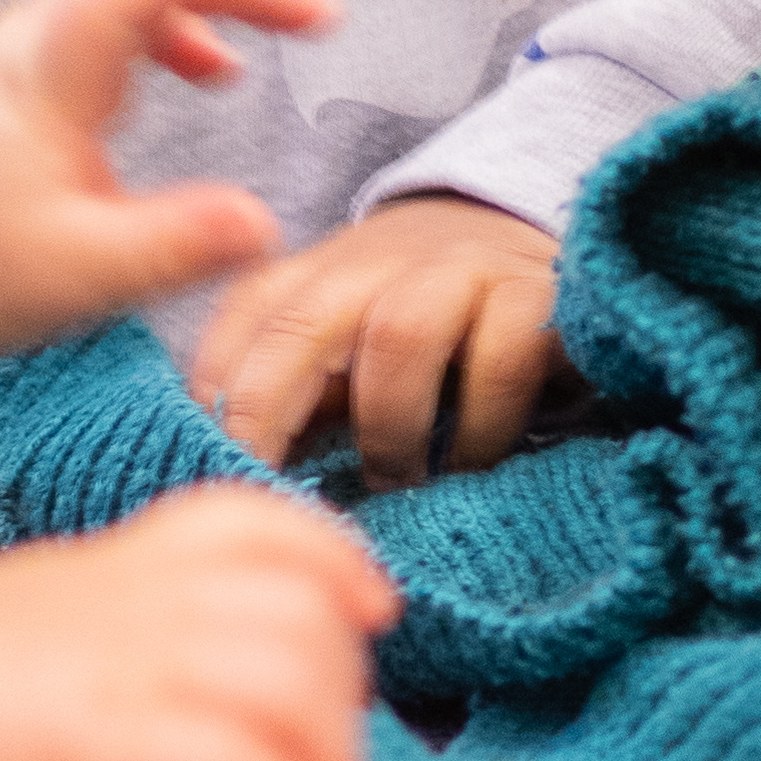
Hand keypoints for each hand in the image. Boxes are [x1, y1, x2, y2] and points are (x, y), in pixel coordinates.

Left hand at [0, 0, 336, 372]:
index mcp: (48, 73)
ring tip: (252, 51)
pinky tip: (191, 77)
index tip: (312, 12)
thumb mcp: (76, 276)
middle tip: (301, 12)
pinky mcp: (6, 81)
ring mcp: (12, 54)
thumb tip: (262, 224)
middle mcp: (26, 41)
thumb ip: (176, 244)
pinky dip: (154, 31)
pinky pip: (93, 20)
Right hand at [0, 486, 388, 760]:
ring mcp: (126, 671)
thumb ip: (106, 638)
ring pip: (292, 687)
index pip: (249, 522)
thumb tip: (163, 684)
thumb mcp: (23, 631)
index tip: (371, 611)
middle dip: (342, 697)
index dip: (330, 559)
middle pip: (298, 613)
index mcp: (104, 568)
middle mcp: (129, 602)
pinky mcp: (116, 753)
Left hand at [177, 193, 563, 488]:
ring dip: (389, 430)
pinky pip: (501, 362)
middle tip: (281, 499)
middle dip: (273, 413)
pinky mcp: (539, 297)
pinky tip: (471, 466)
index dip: (219, 402)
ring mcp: (460, 271)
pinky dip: (478, 429)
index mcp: (313, 280)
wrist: (541, 260)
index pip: (242, 325)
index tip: (219, 473)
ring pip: (400, 335)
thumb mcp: (347, 366)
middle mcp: (377, 264)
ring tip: (396, 486)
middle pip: (300, 324)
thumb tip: (239, 495)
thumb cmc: (421, 344)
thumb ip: (294, 411)